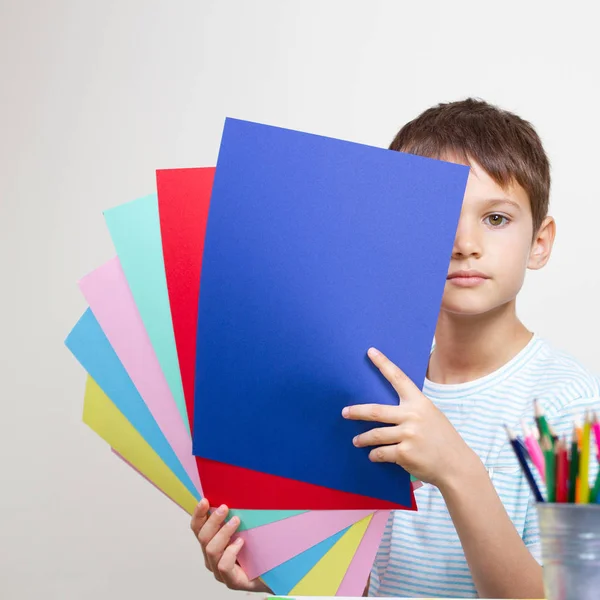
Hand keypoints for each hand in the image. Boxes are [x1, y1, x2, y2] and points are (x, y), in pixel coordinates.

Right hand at [190, 498, 270, 592]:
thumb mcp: (245, 528)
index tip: (205, 500)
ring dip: (223, 532)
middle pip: (202, 537)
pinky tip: (241, 542)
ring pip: (211, 550)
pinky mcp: (231, 581)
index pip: (198, 528)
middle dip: (212, 520)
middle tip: (225, 508)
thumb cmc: (258, 549)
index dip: (199, 514)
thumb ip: (236, 517)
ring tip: (236, 521)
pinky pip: (224, 565)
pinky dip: (230, 551)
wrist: (273, 573)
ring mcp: (220, 571)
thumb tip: (235, 496)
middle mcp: (212, 557)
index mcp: (212, 543)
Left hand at [342, 347, 476, 488]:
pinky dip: (375, 455)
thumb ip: (412, 410)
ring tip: (357, 441)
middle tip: (345, 413)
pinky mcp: (404, 453)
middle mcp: (412, 416)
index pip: (399, 378)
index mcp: (419, 403)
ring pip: (375, 435)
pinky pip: (381, 452)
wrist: (456, 466)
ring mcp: (408, 435)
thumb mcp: (431, 416)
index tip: (370, 352)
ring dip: (363, 439)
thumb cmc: (443, 439)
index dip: (383, 364)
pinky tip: (374, 455)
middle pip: (375, 410)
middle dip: (357, 412)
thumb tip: (387, 412)